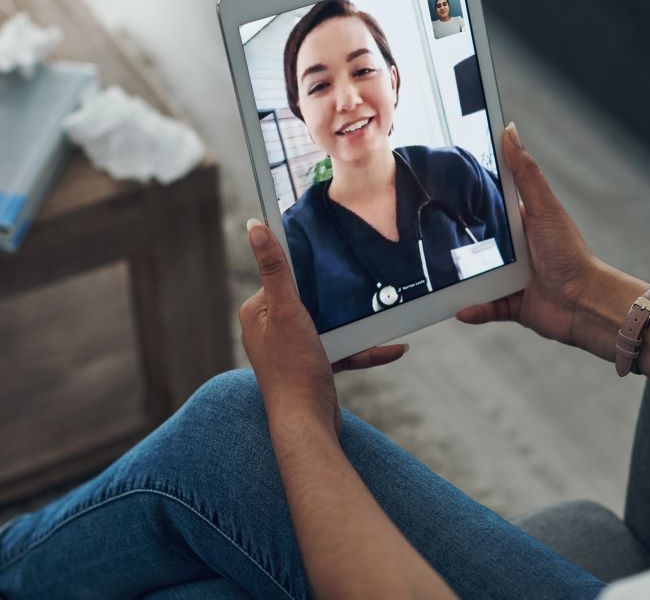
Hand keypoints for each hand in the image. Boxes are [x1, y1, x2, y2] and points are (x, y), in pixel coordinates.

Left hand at [239, 220, 407, 436]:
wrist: (307, 423)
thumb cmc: (293, 368)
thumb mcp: (286, 310)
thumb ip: (275, 269)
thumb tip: (255, 227)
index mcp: (258, 312)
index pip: (283, 275)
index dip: (308, 264)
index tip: (335, 250)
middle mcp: (272, 328)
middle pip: (311, 297)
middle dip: (339, 293)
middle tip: (367, 278)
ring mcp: (294, 348)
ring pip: (332, 323)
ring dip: (358, 321)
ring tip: (386, 309)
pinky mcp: (315, 365)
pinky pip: (343, 348)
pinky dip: (366, 348)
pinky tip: (393, 347)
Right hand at [456, 123, 603, 352]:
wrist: (585, 304)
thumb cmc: (571, 254)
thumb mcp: (544, 208)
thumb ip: (525, 173)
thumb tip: (510, 130)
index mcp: (522, 223)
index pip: (490, 204)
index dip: (468, 196)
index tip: (441, 187)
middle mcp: (515, 250)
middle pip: (477, 242)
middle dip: (456, 243)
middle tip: (428, 237)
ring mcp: (512, 277)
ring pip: (476, 276)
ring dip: (460, 280)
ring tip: (439, 278)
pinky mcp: (511, 304)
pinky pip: (485, 306)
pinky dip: (473, 309)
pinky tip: (461, 309)